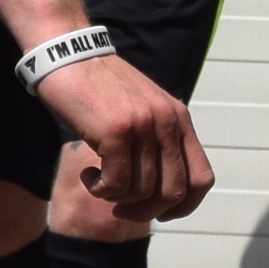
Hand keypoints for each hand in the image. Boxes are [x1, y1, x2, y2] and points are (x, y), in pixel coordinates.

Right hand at [36, 52, 213, 221]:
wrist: (66, 54)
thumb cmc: (97, 89)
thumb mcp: (140, 111)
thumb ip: (156, 141)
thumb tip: (162, 193)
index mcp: (178, 119)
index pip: (201, 179)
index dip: (184, 207)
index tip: (157, 213)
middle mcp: (168, 122)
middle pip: (173, 193)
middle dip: (145, 211)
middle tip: (119, 208)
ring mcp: (144, 125)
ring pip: (141, 192)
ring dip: (115, 197)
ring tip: (97, 179)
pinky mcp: (116, 131)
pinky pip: (116, 184)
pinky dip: (99, 189)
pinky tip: (87, 173)